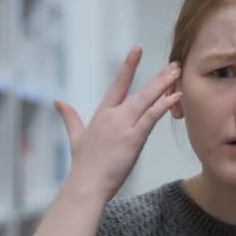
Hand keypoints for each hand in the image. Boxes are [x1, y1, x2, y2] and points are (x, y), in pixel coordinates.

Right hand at [54, 46, 181, 201]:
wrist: (85, 185)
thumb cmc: (84, 166)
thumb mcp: (76, 137)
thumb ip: (70, 118)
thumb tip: (58, 102)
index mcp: (102, 114)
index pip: (118, 84)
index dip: (128, 66)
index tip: (137, 49)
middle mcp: (113, 116)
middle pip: (139, 90)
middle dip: (158, 76)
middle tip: (174, 63)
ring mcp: (123, 126)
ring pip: (147, 100)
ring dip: (163, 85)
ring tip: (177, 72)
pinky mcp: (133, 138)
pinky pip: (151, 117)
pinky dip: (163, 105)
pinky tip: (175, 96)